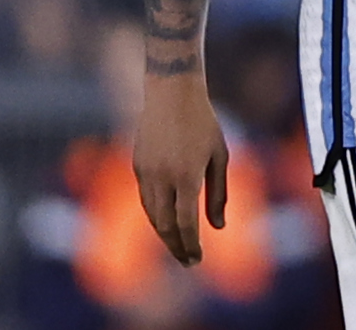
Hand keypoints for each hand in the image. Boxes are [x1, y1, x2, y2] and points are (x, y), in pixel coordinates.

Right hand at [133, 74, 228, 265]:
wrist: (171, 93)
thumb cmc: (203, 123)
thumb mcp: (219, 156)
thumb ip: (218, 193)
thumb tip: (218, 227)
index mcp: (186, 175)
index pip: (185, 223)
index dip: (190, 245)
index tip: (197, 259)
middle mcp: (163, 177)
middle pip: (165, 225)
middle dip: (176, 247)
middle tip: (188, 262)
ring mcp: (146, 172)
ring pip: (152, 215)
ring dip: (164, 234)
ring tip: (179, 246)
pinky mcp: (137, 166)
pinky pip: (146, 199)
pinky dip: (156, 215)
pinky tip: (167, 222)